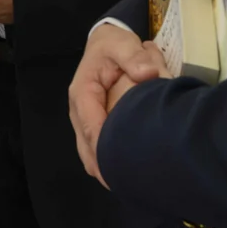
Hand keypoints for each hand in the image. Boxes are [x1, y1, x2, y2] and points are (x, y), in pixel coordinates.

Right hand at [69, 24, 164, 187]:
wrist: (106, 43)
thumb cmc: (113, 45)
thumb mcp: (122, 43)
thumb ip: (134, 56)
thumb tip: (147, 74)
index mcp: (82, 93)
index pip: (90, 125)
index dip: (103, 147)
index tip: (119, 164)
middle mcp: (79, 111)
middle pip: (86, 147)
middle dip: (104, 166)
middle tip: (128, 183)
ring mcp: (84, 121)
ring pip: (88, 154)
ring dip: (104, 169)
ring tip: (127, 184)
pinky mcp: (92, 126)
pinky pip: (94, 152)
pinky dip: (105, 165)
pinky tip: (123, 175)